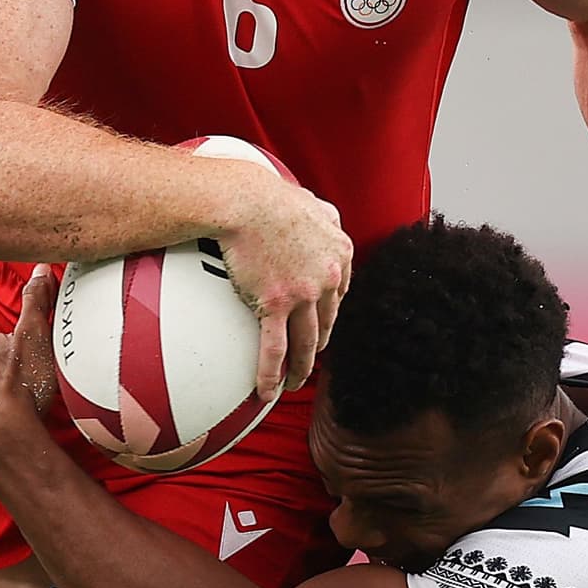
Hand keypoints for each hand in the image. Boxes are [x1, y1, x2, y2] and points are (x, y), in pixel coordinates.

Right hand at [210, 168, 352, 394]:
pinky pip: (274, 348)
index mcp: (340, 254)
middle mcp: (328, 278)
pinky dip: (272, 373)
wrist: (246, 201)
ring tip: (293, 385)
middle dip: (317, 346)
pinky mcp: (275, 304)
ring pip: (305, 343)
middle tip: (308, 360)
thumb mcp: (314, 202)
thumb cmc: (273, 197)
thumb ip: (326, 216)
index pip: (340, 294)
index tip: (321, 326)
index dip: (330, 314)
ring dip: (300, 369)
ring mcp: (303, 294)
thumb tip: (329, 217)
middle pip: (326, 323)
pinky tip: (268, 391)